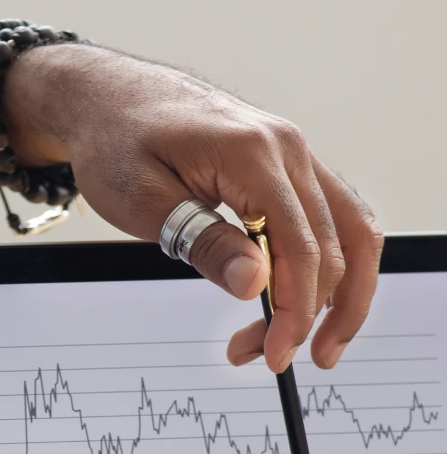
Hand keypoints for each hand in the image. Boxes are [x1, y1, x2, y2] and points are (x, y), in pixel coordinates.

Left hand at [7, 43, 382, 372]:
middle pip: (332, 246)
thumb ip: (203, 241)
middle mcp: (287, 147)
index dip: (294, 310)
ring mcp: (292, 152)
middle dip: (306, 313)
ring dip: (336, 293)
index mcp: (252, 152)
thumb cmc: (114, 141)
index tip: (275, 353)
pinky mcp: (285, 164)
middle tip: (266, 355)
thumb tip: (255, 285)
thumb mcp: (142, 200)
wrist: (105, 98)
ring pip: (348, 231)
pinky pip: (328, 217)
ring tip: (308, 341)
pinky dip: (325, 262)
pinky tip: (303, 298)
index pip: (299, 246)